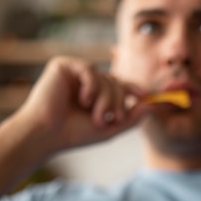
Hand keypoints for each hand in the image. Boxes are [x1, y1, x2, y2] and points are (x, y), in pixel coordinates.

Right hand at [15, 56, 152, 154]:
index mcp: (94, 95)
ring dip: (105, 99)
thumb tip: (153, 106)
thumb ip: (131, 118)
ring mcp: (74, 73)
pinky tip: (83, 100)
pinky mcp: (63, 66)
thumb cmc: (74, 134)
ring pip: (105, 77)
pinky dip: (91, 86)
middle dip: (118, 102)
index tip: (144, 94)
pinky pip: (90, 69)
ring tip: (94, 115)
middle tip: (113, 119)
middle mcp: (85, 82)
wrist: (48, 134)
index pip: (118, 86)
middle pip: (115, 82)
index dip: (133, 88)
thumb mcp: (110, 129)